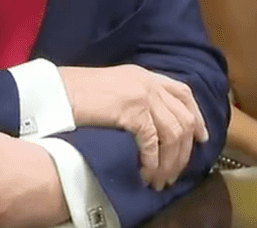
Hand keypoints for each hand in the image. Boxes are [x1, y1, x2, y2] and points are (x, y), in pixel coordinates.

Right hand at [59, 64, 207, 190]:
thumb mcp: (113, 88)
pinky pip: (153, 142)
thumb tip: (149, 125)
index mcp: (145, 75)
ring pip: (173, 133)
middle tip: (174, 174)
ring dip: (169, 162)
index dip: (197, 116)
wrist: (55, 90)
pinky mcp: (132, 111)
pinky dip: (153, 161)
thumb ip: (134, 98)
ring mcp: (142, 95)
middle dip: (184, 151)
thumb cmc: (76, 92)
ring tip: (160, 181)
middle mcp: (149, 83)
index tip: (201, 138)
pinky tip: (146, 174)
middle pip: (183, 118)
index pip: (183, 92)